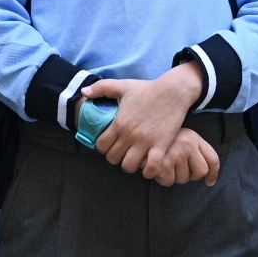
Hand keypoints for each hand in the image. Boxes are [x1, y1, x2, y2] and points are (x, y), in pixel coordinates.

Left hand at [83, 62, 202, 177]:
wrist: (174, 90)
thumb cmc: (148, 89)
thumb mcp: (123, 86)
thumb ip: (101, 88)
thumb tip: (83, 92)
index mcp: (119, 123)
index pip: (101, 146)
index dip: (104, 147)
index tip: (112, 144)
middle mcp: (130, 134)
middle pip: (113, 159)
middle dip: (117, 157)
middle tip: (125, 151)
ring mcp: (146, 141)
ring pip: (129, 166)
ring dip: (132, 165)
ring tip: (137, 158)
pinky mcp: (161, 145)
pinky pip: (151, 168)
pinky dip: (149, 170)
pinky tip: (151, 163)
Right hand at [153, 128, 219, 186]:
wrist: (140, 128)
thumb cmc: (162, 138)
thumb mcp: (181, 137)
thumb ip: (195, 152)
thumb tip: (210, 181)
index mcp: (194, 138)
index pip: (212, 159)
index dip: (213, 174)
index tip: (209, 182)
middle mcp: (189, 145)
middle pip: (200, 173)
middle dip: (190, 175)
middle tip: (176, 168)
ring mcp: (177, 153)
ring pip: (183, 179)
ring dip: (173, 176)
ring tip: (164, 165)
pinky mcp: (164, 162)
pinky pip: (168, 181)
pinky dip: (162, 178)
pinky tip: (156, 168)